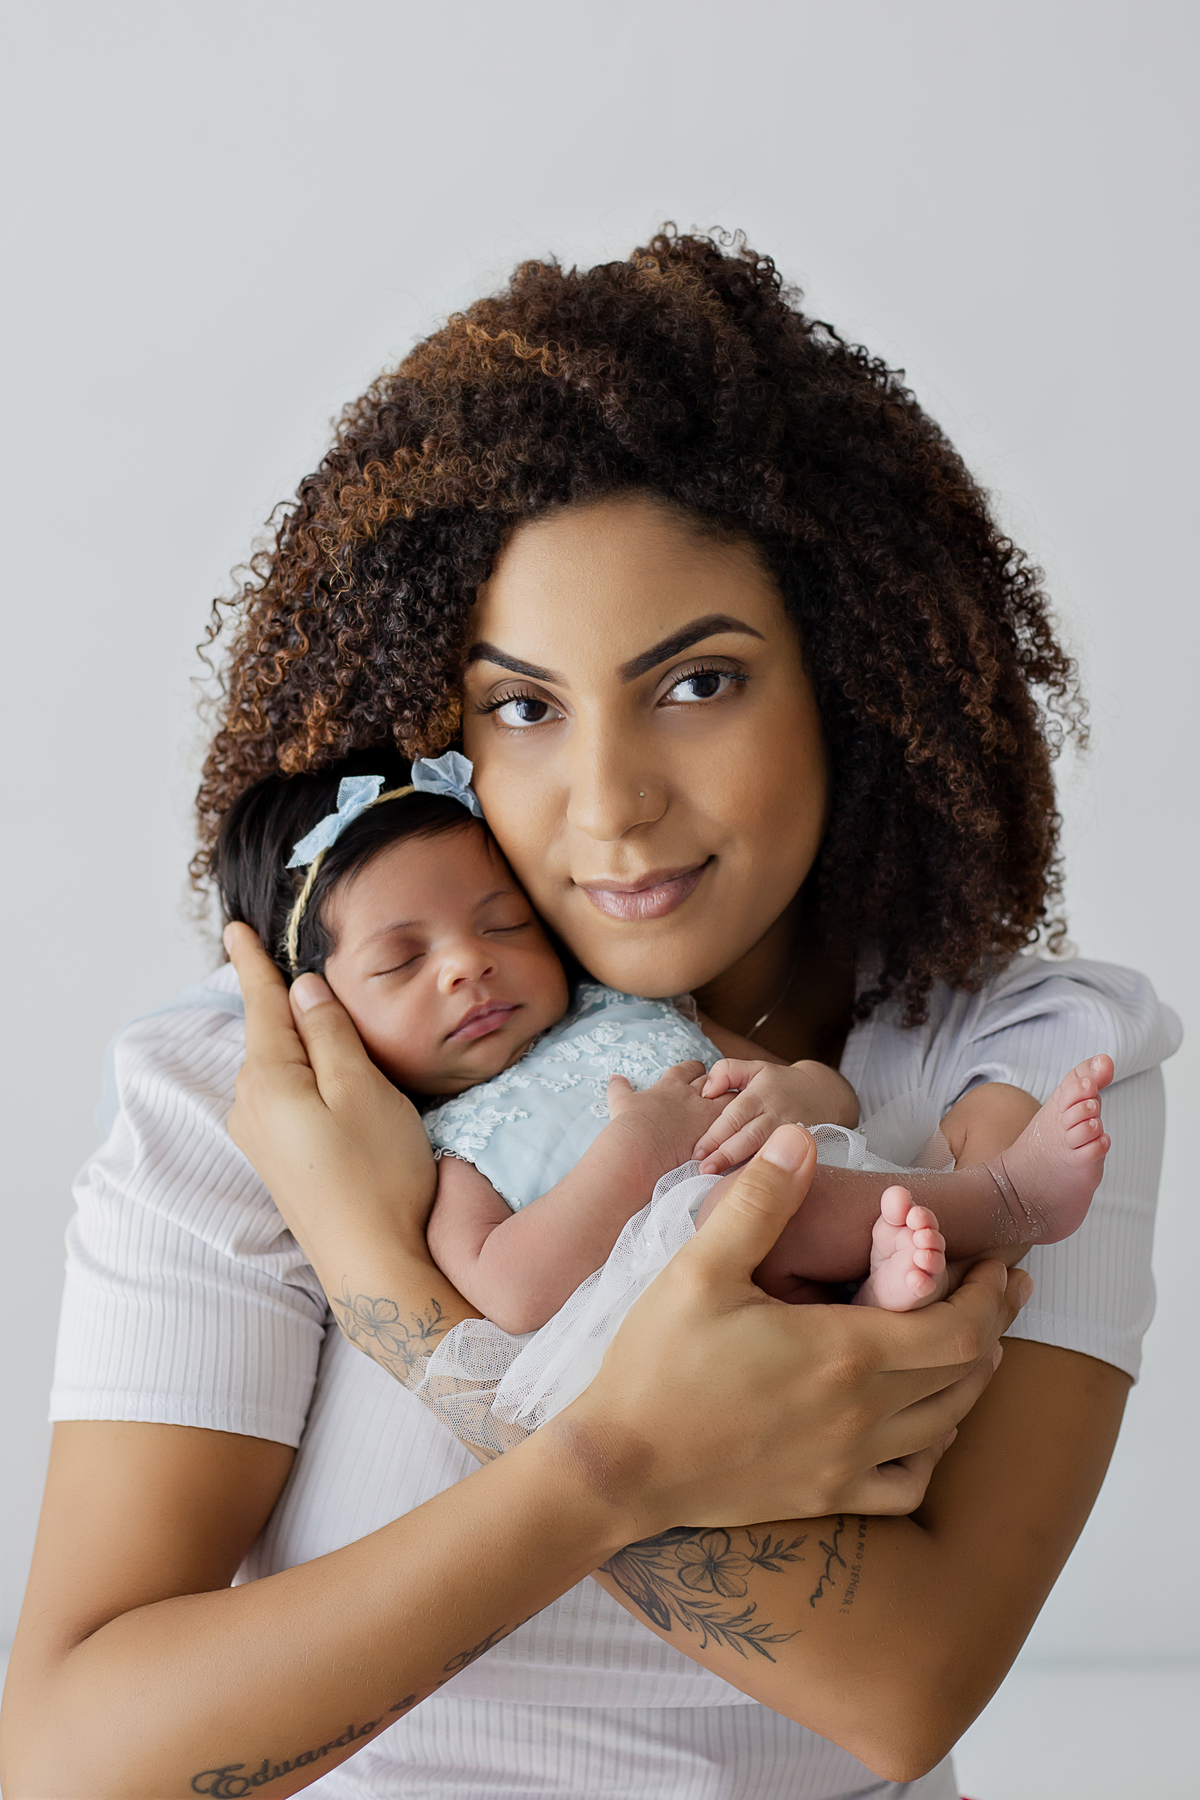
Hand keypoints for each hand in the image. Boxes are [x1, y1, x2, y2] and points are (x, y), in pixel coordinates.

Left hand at [223, 924, 437, 1270]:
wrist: (374, 1266)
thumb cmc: (379, 1175)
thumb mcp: (363, 1089)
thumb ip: (329, 1033)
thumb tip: (304, 990)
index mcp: (268, 1080)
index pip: (260, 1003)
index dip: (253, 962)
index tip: (233, 926)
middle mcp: (250, 1107)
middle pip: (268, 1033)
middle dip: (282, 999)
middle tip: (293, 961)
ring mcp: (261, 1139)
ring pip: (278, 1066)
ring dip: (297, 1038)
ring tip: (321, 1012)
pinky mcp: (279, 1161)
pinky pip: (283, 1095)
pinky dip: (301, 1070)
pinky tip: (325, 1072)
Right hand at [560, 1124, 1030, 1533]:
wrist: (620, 1464)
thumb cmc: (657, 1362)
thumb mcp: (700, 1268)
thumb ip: (760, 1202)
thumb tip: (801, 1136)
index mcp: (844, 1352)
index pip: (959, 1326)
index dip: (989, 1293)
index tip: (995, 1262)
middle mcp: (863, 1414)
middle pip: (967, 1372)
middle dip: (994, 1323)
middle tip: (1000, 1289)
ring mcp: (848, 1463)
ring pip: (947, 1424)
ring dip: (972, 1380)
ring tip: (975, 1342)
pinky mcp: (827, 1497)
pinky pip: (911, 1484)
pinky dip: (933, 1450)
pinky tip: (922, 1424)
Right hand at [604, 1060, 728, 1186]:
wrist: (636, 1151)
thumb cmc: (627, 1127)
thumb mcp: (620, 1102)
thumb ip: (620, 1089)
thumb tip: (614, 1078)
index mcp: (670, 1086)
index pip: (690, 1069)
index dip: (696, 1071)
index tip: (698, 1074)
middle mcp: (691, 1097)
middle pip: (715, 1082)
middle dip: (720, 1086)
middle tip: (721, 1094)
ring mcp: (705, 1117)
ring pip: (730, 1101)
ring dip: (733, 1106)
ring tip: (736, 1113)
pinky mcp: (714, 1138)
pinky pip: (735, 1129)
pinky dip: (737, 1131)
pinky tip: (738, 1136)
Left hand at [693, 1059, 841, 1172]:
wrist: (822, 1094)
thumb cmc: (778, 1083)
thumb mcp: (753, 1067)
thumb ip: (726, 1072)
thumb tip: (706, 1091)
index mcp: (760, 1094)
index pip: (736, 1115)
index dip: (716, 1134)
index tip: (698, 1151)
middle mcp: (776, 1114)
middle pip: (750, 1136)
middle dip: (726, 1154)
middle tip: (704, 1169)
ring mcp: (791, 1133)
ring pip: (766, 1151)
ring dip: (742, 1168)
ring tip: (718, 1178)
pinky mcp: (803, 1148)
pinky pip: (783, 1163)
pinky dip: (765, 1175)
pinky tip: (747, 1187)